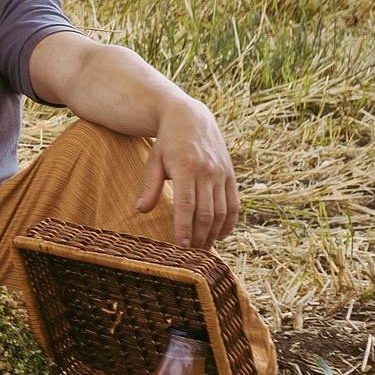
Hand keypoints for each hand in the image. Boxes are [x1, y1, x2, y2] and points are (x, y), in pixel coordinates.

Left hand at [138, 97, 240, 248]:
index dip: (184, 227)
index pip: (186, 204)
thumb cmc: (167, 142)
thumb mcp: (154, 160)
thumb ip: (149, 185)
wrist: (191, 118)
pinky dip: (229, 223)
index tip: (180, 246)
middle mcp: (207, 171)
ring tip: (202, 250)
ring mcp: (222, 173)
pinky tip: (220, 236)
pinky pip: (233, 204)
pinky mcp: (230, 175)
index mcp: (186, 167)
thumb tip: (141, 209)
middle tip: (190, 256)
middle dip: (198, 236)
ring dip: (212, 234)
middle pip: (206, 212)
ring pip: (221, 211)